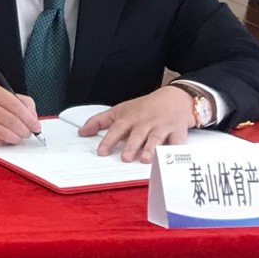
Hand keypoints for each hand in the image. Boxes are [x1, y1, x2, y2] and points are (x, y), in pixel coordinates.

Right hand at [0, 83, 42, 146]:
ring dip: (16, 138)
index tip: (36, 126)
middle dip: (26, 131)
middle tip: (28, 132)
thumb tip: (33, 117)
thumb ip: (17, 101)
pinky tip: (2, 136)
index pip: (18, 107)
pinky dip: (3, 141)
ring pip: (7, 135)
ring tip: (17, 135)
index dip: (31, 119)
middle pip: (14, 123)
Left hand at [77, 86, 193, 163]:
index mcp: (130, 118)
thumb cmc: (144, 107)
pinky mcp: (177, 131)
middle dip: (131, 146)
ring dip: (150, 149)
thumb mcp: (120, 110)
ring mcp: (162, 126)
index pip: (117, 128)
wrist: (173, 98)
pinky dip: (174, 150)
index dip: (109, 140)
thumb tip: (81, 132)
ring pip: (155, 138)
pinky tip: (170, 158)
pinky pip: (177, 141)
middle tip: (124, 158)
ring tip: (144, 160)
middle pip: (137, 134)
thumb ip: (100, 121)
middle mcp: (145, 122)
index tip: (101, 152)